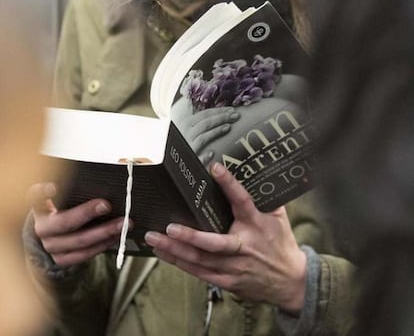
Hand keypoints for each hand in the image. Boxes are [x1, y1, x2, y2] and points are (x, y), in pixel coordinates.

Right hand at [28, 182, 127, 266]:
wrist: (56, 235)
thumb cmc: (66, 208)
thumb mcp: (68, 197)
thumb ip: (81, 187)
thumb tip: (112, 172)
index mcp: (41, 207)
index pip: (34, 196)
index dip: (42, 192)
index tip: (54, 187)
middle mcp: (42, 228)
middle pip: (63, 222)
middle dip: (86, 213)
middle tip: (107, 205)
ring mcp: (51, 246)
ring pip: (78, 241)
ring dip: (103, 232)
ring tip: (122, 223)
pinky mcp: (61, 259)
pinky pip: (84, 255)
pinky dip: (102, 245)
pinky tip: (115, 236)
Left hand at [144, 164, 306, 312]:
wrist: (291, 281)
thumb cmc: (281, 243)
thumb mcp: (278, 216)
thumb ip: (263, 197)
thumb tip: (250, 171)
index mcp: (257, 225)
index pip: (242, 201)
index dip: (230, 184)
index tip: (215, 168)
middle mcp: (244, 247)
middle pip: (214, 243)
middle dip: (190, 236)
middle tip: (169, 226)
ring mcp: (234, 267)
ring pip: (201, 260)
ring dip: (175, 250)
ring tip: (154, 238)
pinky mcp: (227, 281)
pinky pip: (200, 273)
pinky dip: (181, 264)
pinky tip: (164, 253)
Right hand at [172, 99, 239, 164]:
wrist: (175, 162)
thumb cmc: (186, 142)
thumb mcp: (190, 129)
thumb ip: (202, 123)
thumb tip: (218, 115)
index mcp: (187, 124)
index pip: (204, 114)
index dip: (219, 111)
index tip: (231, 110)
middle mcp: (185, 133)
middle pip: (205, 122)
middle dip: (222, 117)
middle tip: (235, 116)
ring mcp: (187, 146)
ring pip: (203, 137)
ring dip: (216, 131)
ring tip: (228, 127)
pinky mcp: (188, 159)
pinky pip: (197, 158)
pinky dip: (204, 156)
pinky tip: (211, 153)